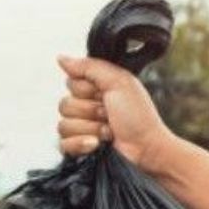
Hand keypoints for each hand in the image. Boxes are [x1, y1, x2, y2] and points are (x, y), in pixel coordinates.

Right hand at [56, 55, 175, 174]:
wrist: (146, 148)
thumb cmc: (139, 117)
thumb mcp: (118, 81)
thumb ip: (89, 67)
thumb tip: (61, 59)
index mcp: (95, 90)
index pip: (70, 84)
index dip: (87, 90)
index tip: (105, 96)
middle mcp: (86, 108)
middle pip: (65, 105)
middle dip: (90, 111)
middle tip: (109, 115)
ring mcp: (82, 130)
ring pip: (64, 125)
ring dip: (90, 128)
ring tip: (109, 131)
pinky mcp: (80, 149)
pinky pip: (63, 144)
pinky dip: (81, 144)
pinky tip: (96, 145)